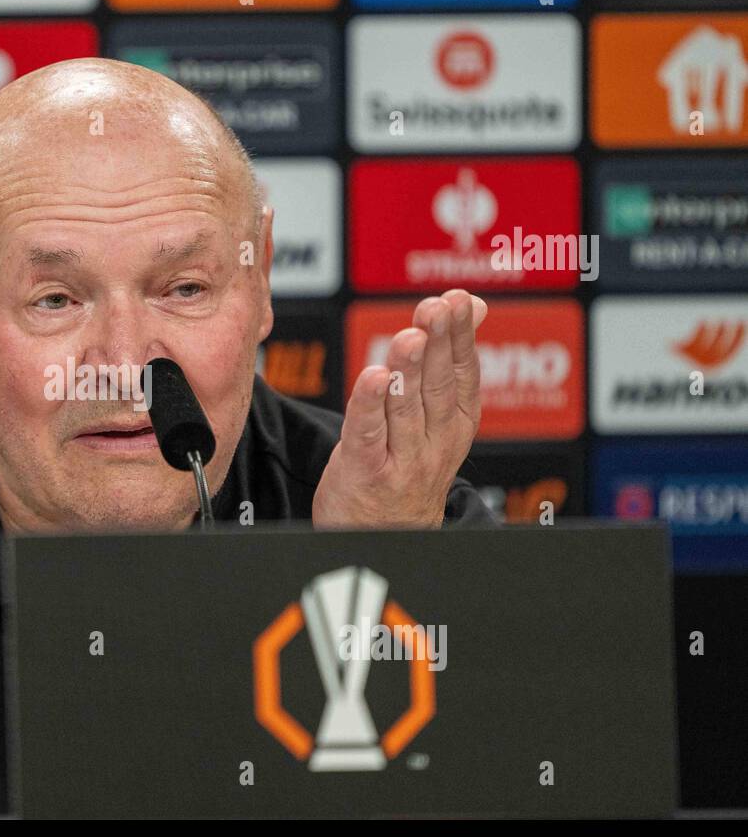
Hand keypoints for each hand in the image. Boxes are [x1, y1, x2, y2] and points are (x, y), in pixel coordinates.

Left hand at [312, 289, 486, 528]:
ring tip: (409, 337)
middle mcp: (435, 442)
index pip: (462, 373)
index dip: (461, 336)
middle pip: (437, 385)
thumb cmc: (408, 464)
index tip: (458, 301)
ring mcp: (402, 460)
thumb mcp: (439, 415)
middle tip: (435, 308)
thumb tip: (471, 304)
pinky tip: (371, 378)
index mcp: (456, 423)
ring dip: (407, 369)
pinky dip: (369, 405)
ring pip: (405, 408)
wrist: (387, 535)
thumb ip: (449, 360)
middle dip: (437, 343)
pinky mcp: (366, 473)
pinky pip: (367, 434)